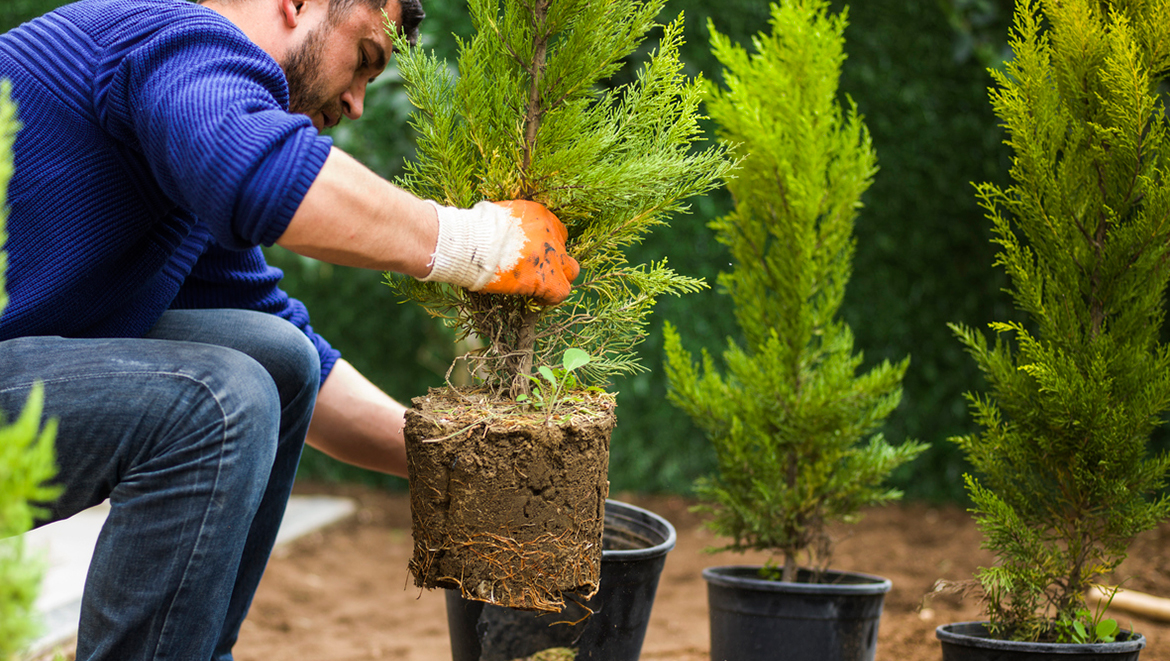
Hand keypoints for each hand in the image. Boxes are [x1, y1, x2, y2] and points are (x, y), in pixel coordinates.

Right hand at [422, 200, 579, 304]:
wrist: (472, 243)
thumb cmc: (475, 230)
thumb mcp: (497, 216)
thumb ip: (509, 225)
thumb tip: (501, 232)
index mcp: (539, 215)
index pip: (555, 231)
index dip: (546, 246)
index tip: (533, 255)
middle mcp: (550, 234)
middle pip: (565, 250)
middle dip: (555, 261)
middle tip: (538, 271)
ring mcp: (552, 257)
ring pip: (570, 271)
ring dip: (557, 279)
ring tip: (540, 288)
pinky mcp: (547, 279)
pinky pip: (561, 292)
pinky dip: (550, 298)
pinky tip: (536, 299)